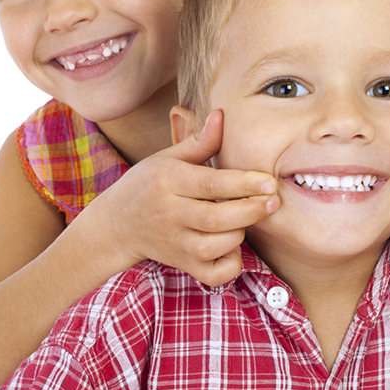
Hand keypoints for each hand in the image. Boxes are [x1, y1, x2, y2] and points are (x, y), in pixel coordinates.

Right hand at [87, 110, 278, 285]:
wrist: (115, 225)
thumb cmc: (148, 185)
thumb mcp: (167, 158)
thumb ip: (199, 142)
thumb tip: (222, 115)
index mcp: (168, 181)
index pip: (211, 183)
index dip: (244, 183)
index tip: (269, 181)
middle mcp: (169, 214)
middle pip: (215, 218)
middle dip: (251, 210)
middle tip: (273, 201)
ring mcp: (174, 243)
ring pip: (213, 247)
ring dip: (238, 236)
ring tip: (246, 220)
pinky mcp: (181, 264)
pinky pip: (210, 274)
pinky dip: (229, 266)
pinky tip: (234, 248)